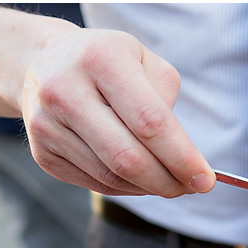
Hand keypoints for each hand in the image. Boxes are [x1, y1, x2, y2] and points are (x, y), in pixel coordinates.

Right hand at [21, 28, 213, 197]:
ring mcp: (47, 124)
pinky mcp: (41, 152)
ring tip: (169, 181)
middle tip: (191, 187)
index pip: (150, 122)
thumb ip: (166, 104)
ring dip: (149, 188)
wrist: (43, 62)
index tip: (206, 179)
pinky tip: (139, 178)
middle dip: (168, 181)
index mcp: (100, 59)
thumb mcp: (143, 61)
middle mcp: (65, 90)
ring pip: (111, 177)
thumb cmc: (107, 63)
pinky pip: (95, 184)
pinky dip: (126, 188)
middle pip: (128, 158)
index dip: (182, 157)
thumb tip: (184, 160)